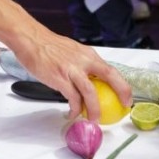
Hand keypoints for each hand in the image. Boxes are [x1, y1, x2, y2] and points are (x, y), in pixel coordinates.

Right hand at [9, 34, 131, 120]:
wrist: (30, 39)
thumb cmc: (47, 46)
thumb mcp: (72, 52)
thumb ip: (82, 64)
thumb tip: (89, 79)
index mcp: (88, 54)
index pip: (111, 70)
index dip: (122, 84)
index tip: (127, 97)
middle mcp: (84, 60)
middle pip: (110, 77)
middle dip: (121, 92)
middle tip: (124, 106)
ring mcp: (72, 70)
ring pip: (90, 92)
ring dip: (95, 108)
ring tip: (94, 119)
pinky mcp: (59, 79)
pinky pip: (72, 98)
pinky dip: (75, 108)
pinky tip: (73, 113)